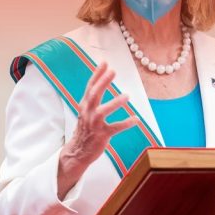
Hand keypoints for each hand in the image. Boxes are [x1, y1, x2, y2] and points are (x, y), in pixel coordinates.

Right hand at [57, 62, 137, 198]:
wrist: (78, 151)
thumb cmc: (86, 129)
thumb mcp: (85, 112)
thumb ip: (92, 97)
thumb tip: (101, 79)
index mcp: (84, 106)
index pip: (90, 87)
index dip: (97, 74)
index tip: (104, 62)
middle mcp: (87, 113)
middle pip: (94, 95)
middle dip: (103, 82)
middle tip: (113, 71)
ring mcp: (94, 124)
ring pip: (103, 111)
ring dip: (115, 103)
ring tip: (126, 96)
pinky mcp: (102, 135)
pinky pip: (115, 128)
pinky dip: (126, 123)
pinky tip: (136, 119)